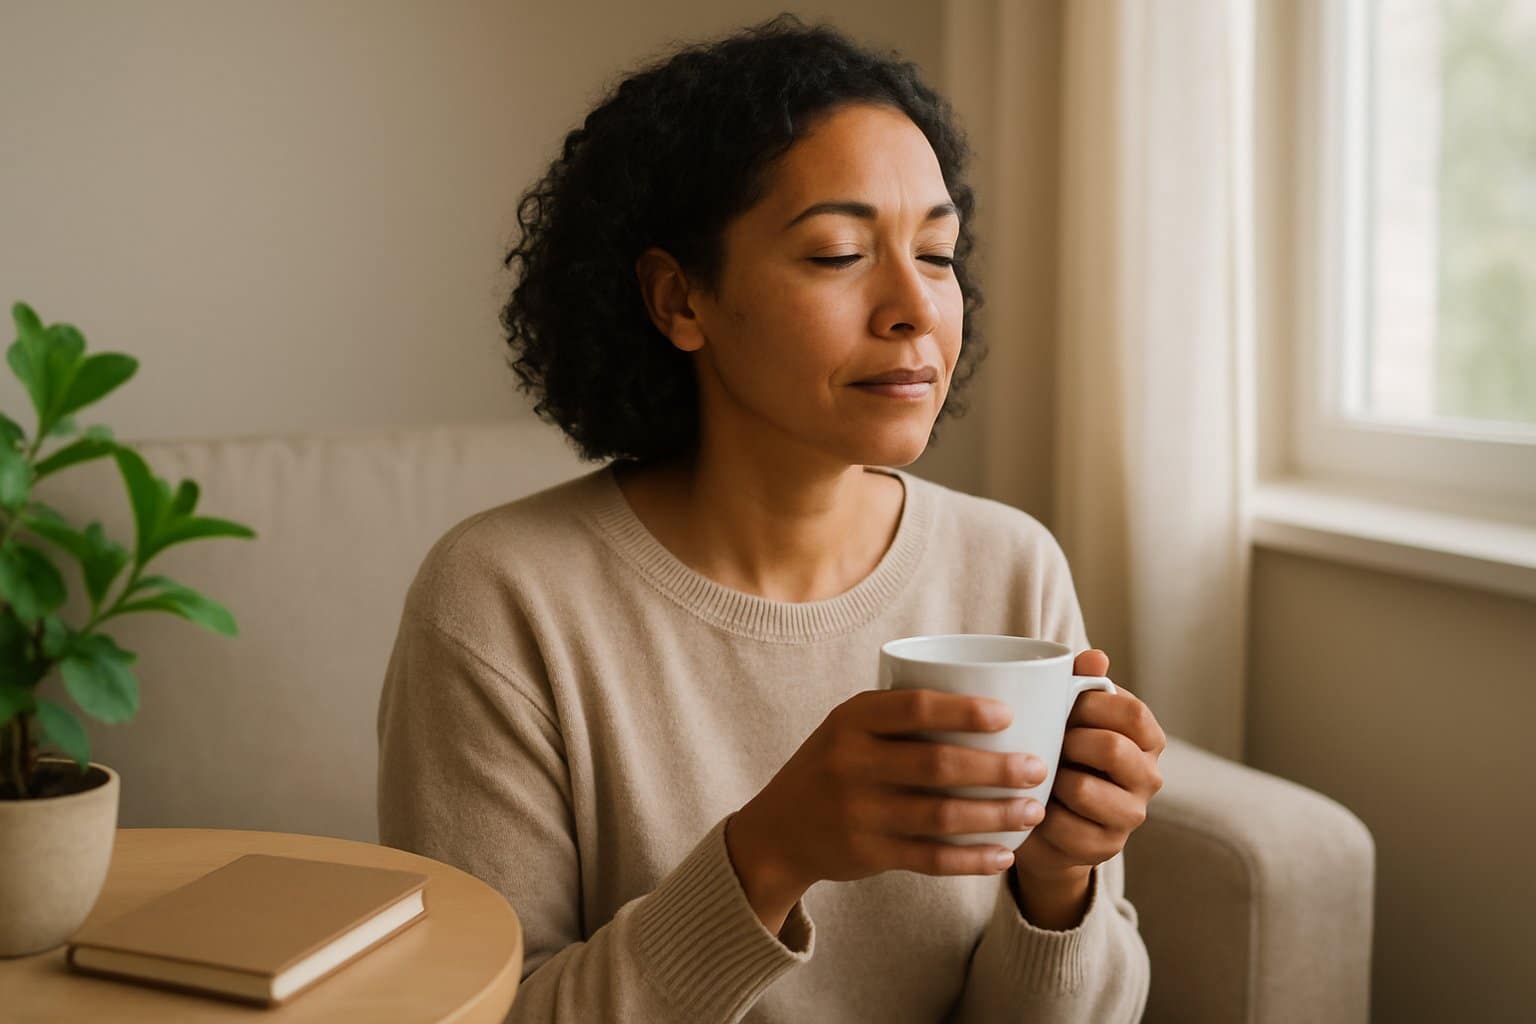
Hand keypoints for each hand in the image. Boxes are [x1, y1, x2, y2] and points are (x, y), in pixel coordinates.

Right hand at [726, 688, 1047, 932]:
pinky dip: (971, 858)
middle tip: (1038, 767)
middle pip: (937, 764)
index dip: (964, 710)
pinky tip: (1004, 855)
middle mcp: (851, 762)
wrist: (778, 830)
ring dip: (995, 814)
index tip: (1008, 715)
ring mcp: (858, 812)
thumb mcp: (851, 728)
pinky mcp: (867, 853)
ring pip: (940, 814)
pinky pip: (930, 858)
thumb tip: (995, 698)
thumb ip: (902, 715)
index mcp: (852, 719)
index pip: (915, 707)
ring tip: (1033, 811)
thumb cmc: (836, 765)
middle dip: (996, 767)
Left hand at [1012, 650, 1166, 892]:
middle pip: (1113, 748)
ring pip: (1083, 789)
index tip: (1061, 706)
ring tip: (1039, 775)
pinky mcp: (1105, 848)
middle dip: (1069, 741)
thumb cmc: (1058, 751)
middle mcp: (1149, 777)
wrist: (1045, 818)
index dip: (1090, 705)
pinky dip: (1039, 814)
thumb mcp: (1067, 713)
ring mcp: (1130, 816)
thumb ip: (1081, 682)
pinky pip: (1063, 827)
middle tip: (1048, 742)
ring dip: (1050, 780)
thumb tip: (1095, 657)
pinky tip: (1034, 807)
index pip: (1132, 713)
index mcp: (1147, 738)